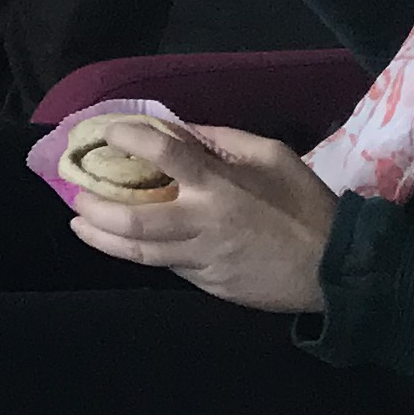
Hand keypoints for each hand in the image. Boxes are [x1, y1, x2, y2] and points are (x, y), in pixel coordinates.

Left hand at [60, 118, 336, 313]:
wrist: (338, 268)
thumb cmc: (306, 204)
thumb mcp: (272, 156)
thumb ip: (222, 140)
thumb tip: (177, 130)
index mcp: (221, 186)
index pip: (164, 155)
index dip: (129, 138)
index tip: (106, 132)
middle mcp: (204, 224)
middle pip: (135, 220)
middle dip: (96, 207)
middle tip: (75, 193)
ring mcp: (204, 259)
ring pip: (141, 253)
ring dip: (102, 237)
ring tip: (79, 223)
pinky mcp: (209, 284)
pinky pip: (167, 267)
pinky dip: (140, 253)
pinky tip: (123, 242)